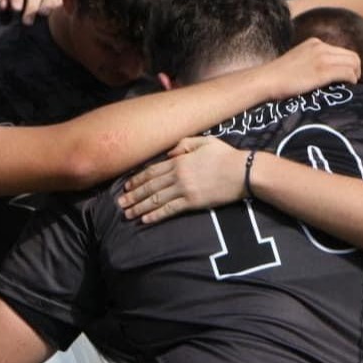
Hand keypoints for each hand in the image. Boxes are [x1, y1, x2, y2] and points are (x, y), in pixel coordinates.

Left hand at [118, 137, 248, 223]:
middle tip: (119, 203)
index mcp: (179, 160)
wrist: (243, 172)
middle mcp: (178, 175)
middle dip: (133, 195)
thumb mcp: (205, 141)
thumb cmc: (226, 156)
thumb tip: (169, 153)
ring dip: (139, 207)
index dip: (137, 179)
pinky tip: (145, 220)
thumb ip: (185, 144)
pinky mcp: (192, 203)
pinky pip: (169, 210)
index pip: (152, 171)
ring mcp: (184, 190)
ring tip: (127, 214)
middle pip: (150, 186)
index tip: (126, 186)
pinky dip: (155, 215)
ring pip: (155, 199)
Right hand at [252, 38, 361, 100]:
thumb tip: (324, 74)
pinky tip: (346, 88)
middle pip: (352, 56)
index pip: (342, 51)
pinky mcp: (323, 71)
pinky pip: (348, 73)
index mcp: (315, 43)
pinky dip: (351, 81)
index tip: (346, 77)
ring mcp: (322, 58)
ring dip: (355, 76)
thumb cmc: (277, 77)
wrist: (266, 80)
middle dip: (356, 70)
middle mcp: (321, 46)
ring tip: (349, 87)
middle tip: (351, 84)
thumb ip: (311, 61)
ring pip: (353, 63)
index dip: (348, 64)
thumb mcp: (297, 60)